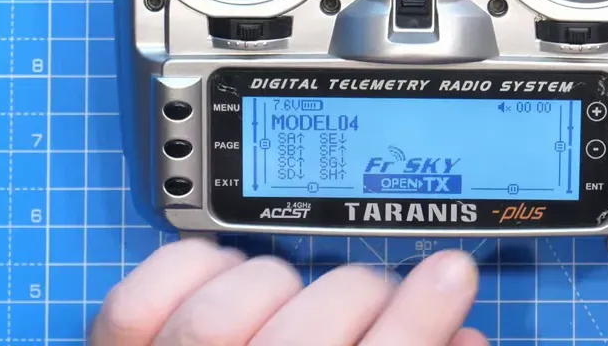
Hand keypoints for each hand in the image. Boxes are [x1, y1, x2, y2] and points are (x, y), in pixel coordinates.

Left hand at [91, 240, 485, 345]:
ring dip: (277, 285)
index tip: (451, 273)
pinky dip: (193, 268)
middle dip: (360, 296)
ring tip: (292, 301)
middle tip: (375, 294)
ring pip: (227, 309)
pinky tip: (226, 281)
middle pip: (305, 338)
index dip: (417, 320)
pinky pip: (144, 297)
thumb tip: (464, 339)